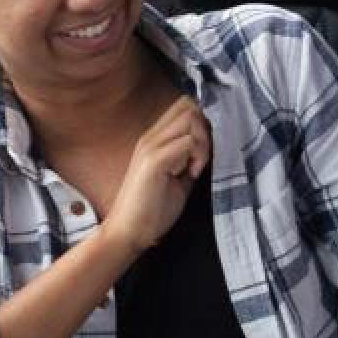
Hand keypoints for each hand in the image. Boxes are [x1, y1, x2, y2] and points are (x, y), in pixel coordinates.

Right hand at [104, 95, 210, 252]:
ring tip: (195, 167)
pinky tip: (191, 174)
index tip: (202, 152)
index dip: (201, 124)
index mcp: (154, 140)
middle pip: (189, 105)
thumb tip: (209, 149)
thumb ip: (189, 160)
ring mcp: (151, 146)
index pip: (183, 107)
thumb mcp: (178, 179)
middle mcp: (151, 137)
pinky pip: (188, 141)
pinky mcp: (154, 160)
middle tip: (202, 157)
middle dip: (205, 128)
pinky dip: (198, 155)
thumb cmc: (152, 210)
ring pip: (191, 118)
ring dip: (203, 141)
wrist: (127, 232)